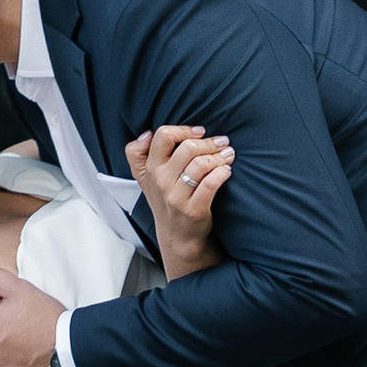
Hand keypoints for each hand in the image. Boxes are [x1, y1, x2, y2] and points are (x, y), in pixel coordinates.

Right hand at [126, 120, 234, 274]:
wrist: (177, 236)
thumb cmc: (166, 201)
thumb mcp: (145, 178)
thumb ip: (138, 155)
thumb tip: (147, 134)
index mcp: (148, 168)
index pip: (162, 136)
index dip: (183, 130)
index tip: (199, 132)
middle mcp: (159, 181)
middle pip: (187, 148)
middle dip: (209, 142)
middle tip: (222, 142)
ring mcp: (175, 196)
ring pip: (201, 164)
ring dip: (220, 156)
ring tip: (228, 154)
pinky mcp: (193, 209)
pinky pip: (211, 183)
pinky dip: (222, 173)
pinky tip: (227, 171)